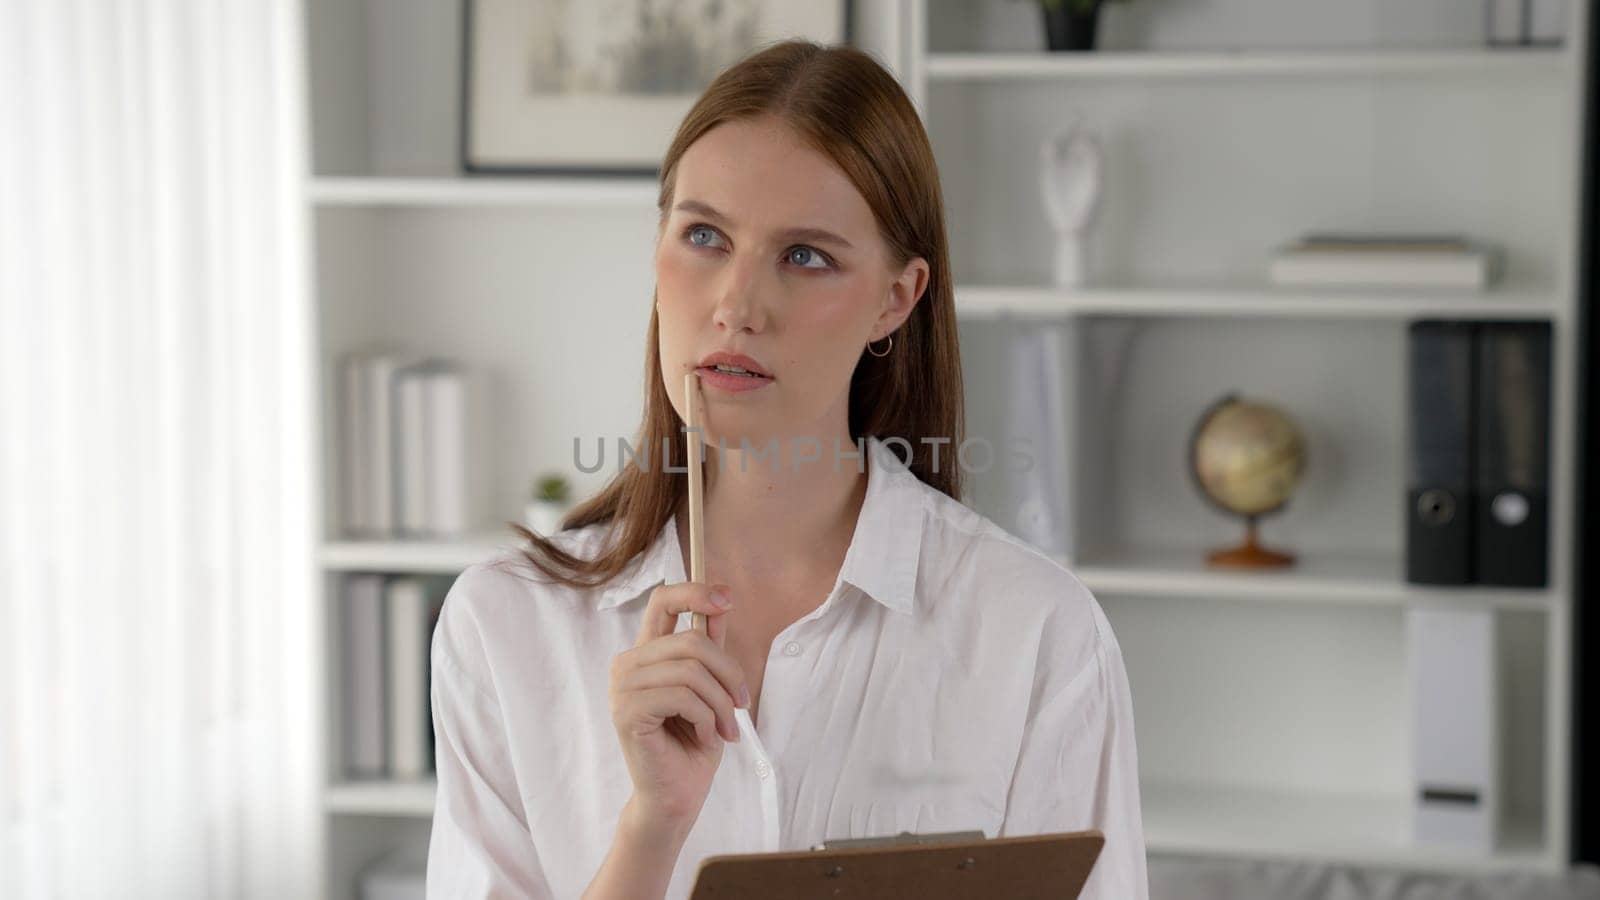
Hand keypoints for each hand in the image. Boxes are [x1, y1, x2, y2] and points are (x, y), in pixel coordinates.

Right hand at [608, 581, 748, 833]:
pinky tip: (705, 737)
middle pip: (691, 641)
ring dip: (721, 704)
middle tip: (743, 705)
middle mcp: (629, 664)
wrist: (677, 795)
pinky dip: (706, 719)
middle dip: (729, 673)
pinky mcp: (627, 712)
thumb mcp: (712, 688)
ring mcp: (623, 687)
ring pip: (691, 671)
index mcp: (647, 653)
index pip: (662, 601)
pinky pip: (683, 698)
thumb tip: (721, 602)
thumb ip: (710, 647)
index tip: (726, 599)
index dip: (694, 592)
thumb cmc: (693, 743)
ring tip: (726, 730)